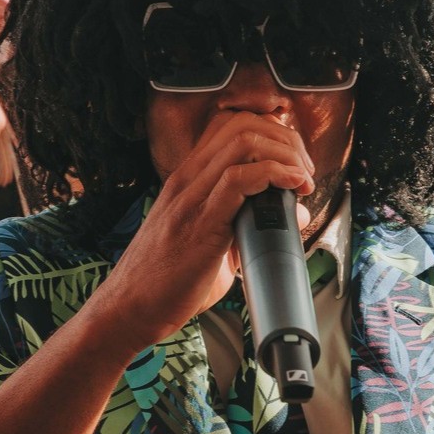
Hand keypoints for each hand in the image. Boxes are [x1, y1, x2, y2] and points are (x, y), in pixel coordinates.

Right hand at [91, 111, 315, 353]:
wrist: (129, 309)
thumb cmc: (166, 281)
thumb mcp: (211, 241)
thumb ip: (249, 223)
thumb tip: (292, 214)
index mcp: (187, 179)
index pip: (229, 124)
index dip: (271, 131)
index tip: (293, 158)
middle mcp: (187, 180)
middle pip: (242, 124)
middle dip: (285, 139)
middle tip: (304, 168)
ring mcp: (191, 198)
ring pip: (243, 142)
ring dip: (285, 155)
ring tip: (302, 179)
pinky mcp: (200, 223)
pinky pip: (239, 180)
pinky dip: (275, 175)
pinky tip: (291, 187)